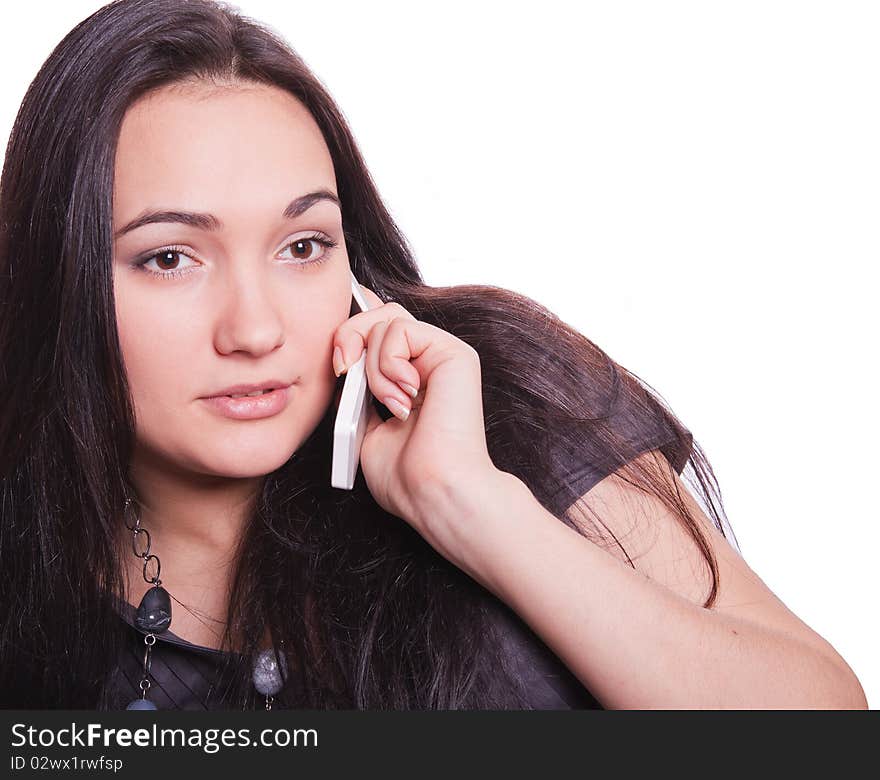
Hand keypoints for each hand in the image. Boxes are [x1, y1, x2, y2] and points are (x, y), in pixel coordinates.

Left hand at [332, 285, 500, 547]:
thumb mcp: (365, 429)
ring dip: (372, 365)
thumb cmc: (407, 475)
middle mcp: (431, 362)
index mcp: (414, 378)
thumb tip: (344, 365)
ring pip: (387, 320)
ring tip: (389, 403)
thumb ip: (358, 395)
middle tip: (343, 370)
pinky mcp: (455, 353)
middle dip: (351, 336)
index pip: (383, 329)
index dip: (355, 329)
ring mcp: (444, 355)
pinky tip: (403, 397)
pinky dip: (387, 362)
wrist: (434, 492)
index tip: (338, 362)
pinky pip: (400, 330)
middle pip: (382, 313)